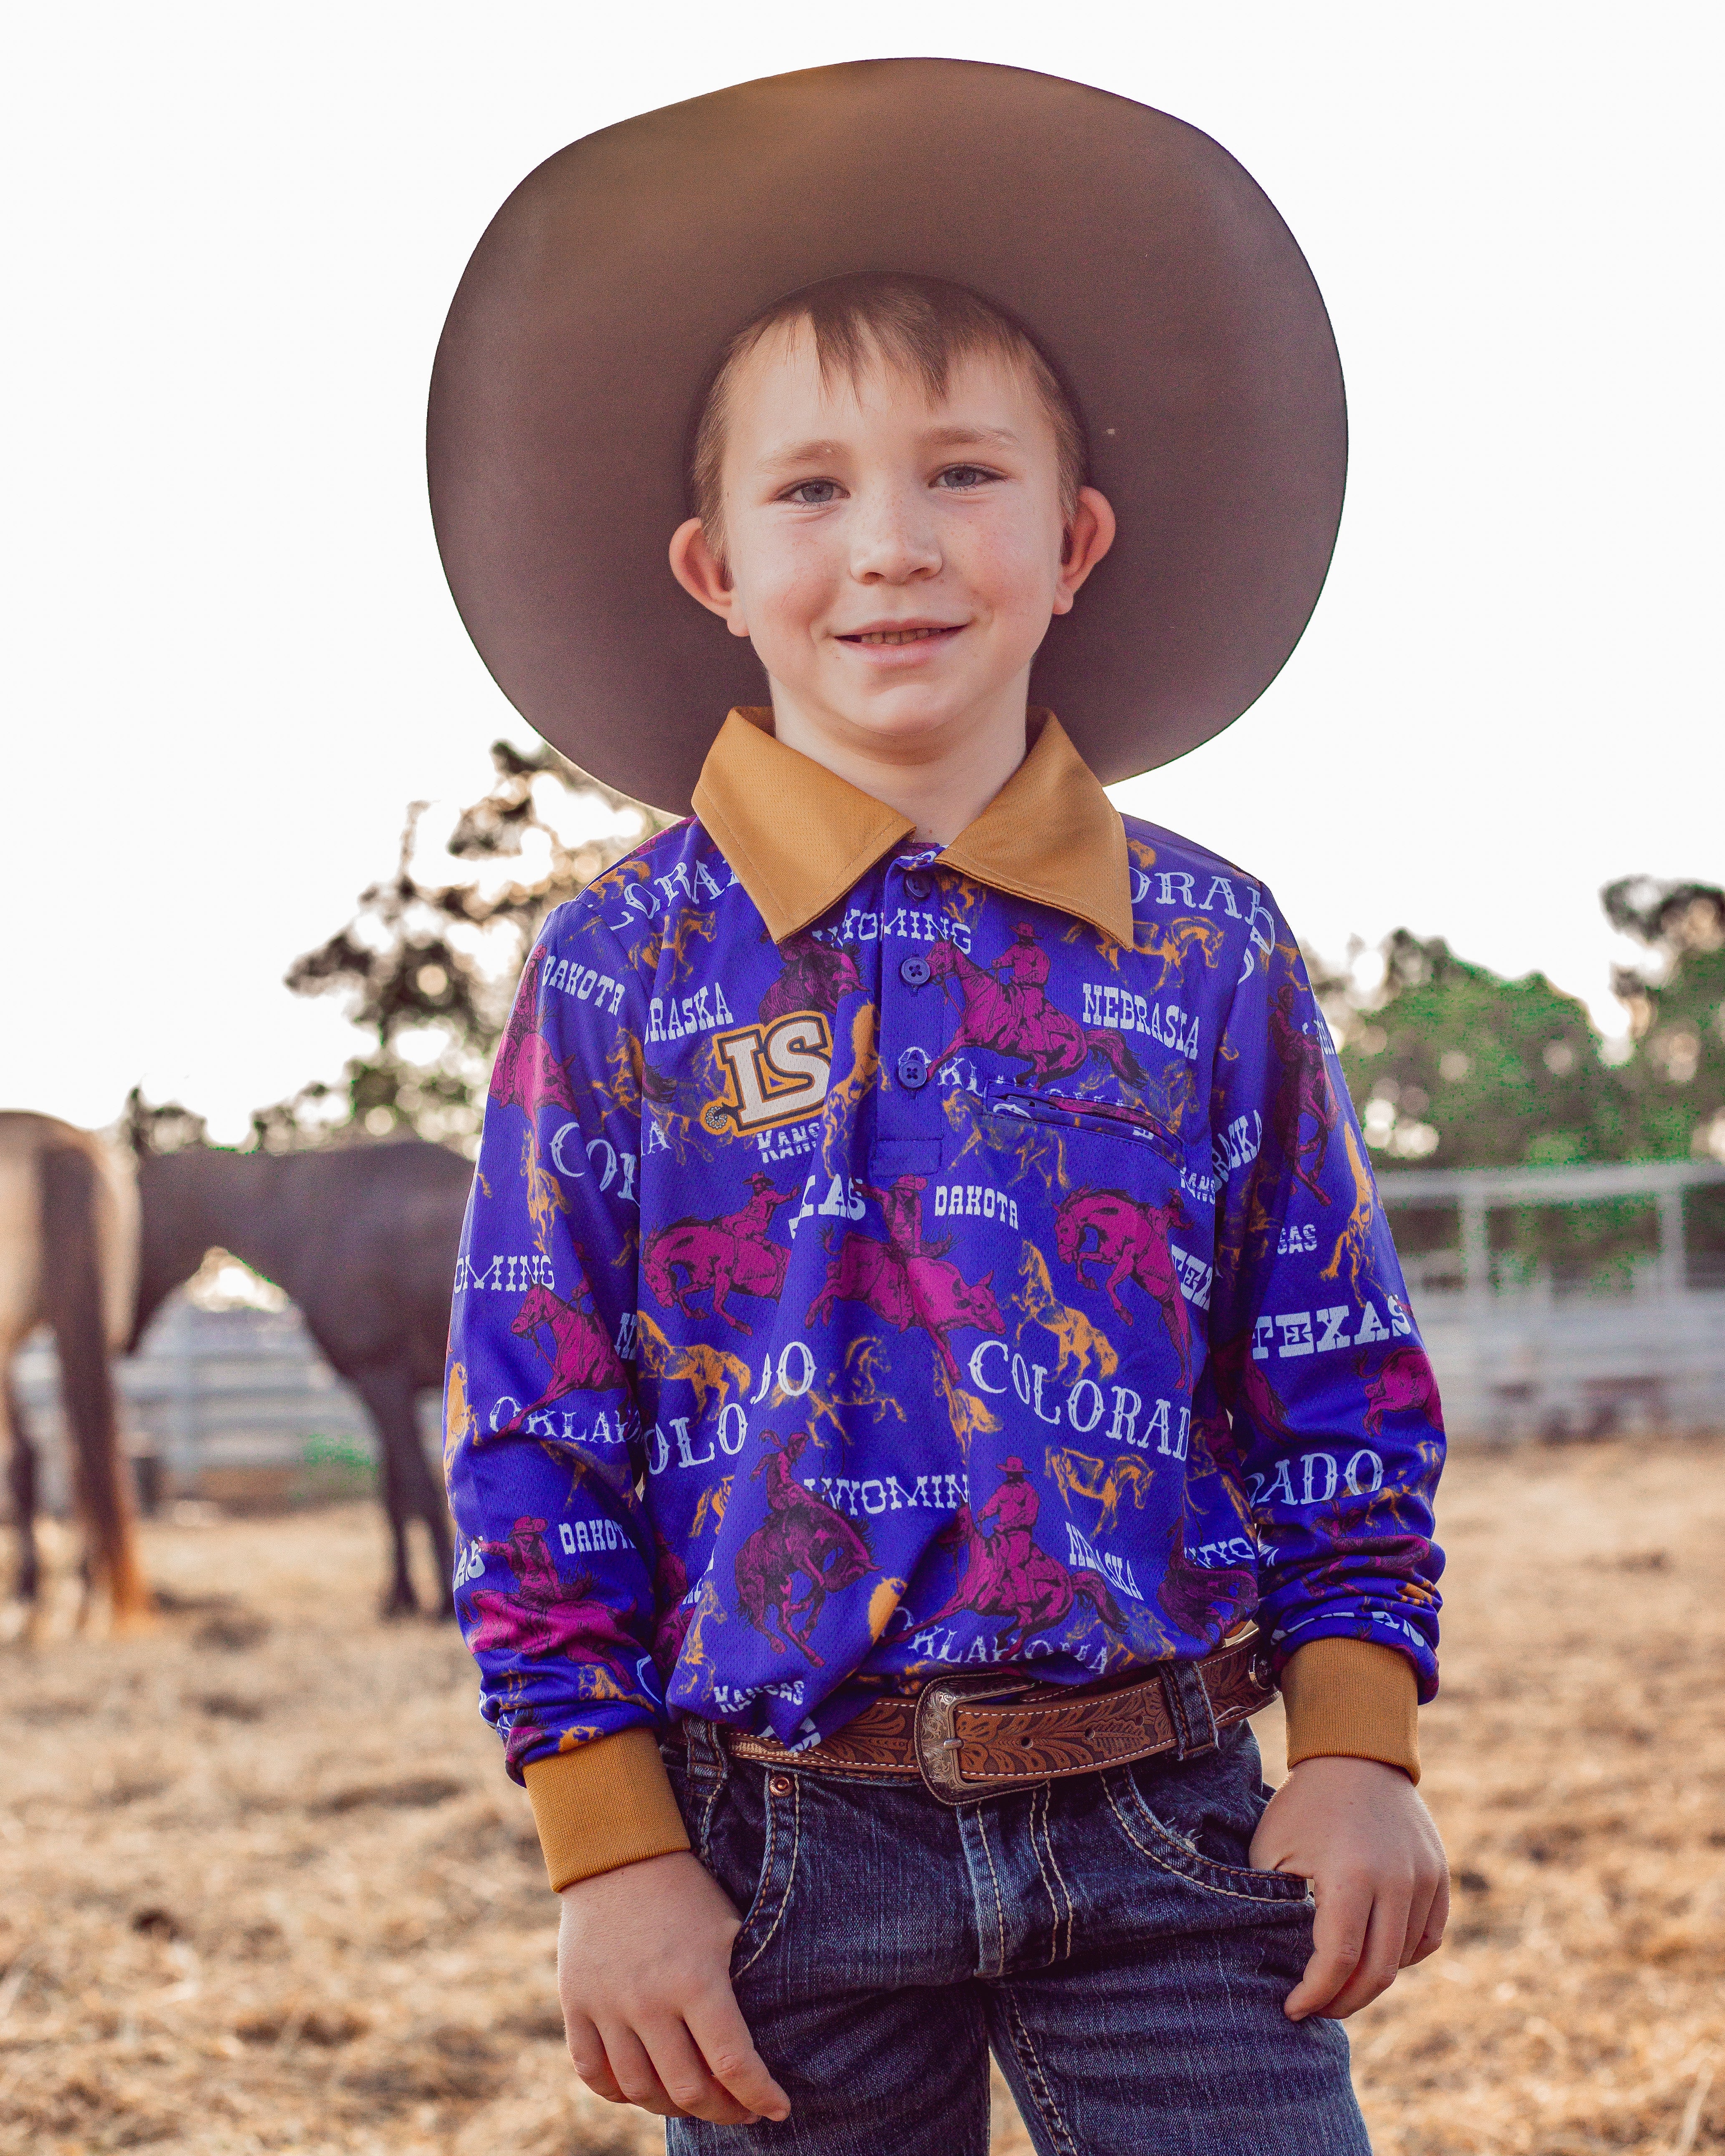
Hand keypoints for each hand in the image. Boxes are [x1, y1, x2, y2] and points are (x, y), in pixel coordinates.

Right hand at [557, 1849, 790, 2125]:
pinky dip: (619, 2093)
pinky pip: (593, 2073)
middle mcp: (649, 2001)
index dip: (760, 2096)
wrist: (619, 1855)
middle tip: (740, 2109)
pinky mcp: (575, 2004)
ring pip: (640, 2091)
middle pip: (688, 2089)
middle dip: (723, 2111)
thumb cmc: (687, 1891)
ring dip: (673, 2107)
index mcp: (696, 1980)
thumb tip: (765, 2042)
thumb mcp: (729, 1929)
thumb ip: (742, 1987)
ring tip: (696, 2100)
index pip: (733, 2064)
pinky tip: (643, 2089)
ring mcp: (607, 2006)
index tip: (778, 2110)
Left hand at [1249, 1755, 1448, 2020]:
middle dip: (1343, 2001)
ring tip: (1339, 1984)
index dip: (1314, 1994)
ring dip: (1372, 1982)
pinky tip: (1373, 1955)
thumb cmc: (1304, 1806)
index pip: (1337, 1960)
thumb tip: (1277, 1964)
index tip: (1291, 2009)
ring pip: (1404, 1959)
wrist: (1355, 1754)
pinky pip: (1428, 1938)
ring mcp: (1425, 1877)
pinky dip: (1402, 1957)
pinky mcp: (1440, 1875)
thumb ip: (1273, 1906)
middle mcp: (1396, 1879)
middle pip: (1377, 1971)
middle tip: (1317, 2008)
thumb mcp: (1272, 1850)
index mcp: (1351, 1874)